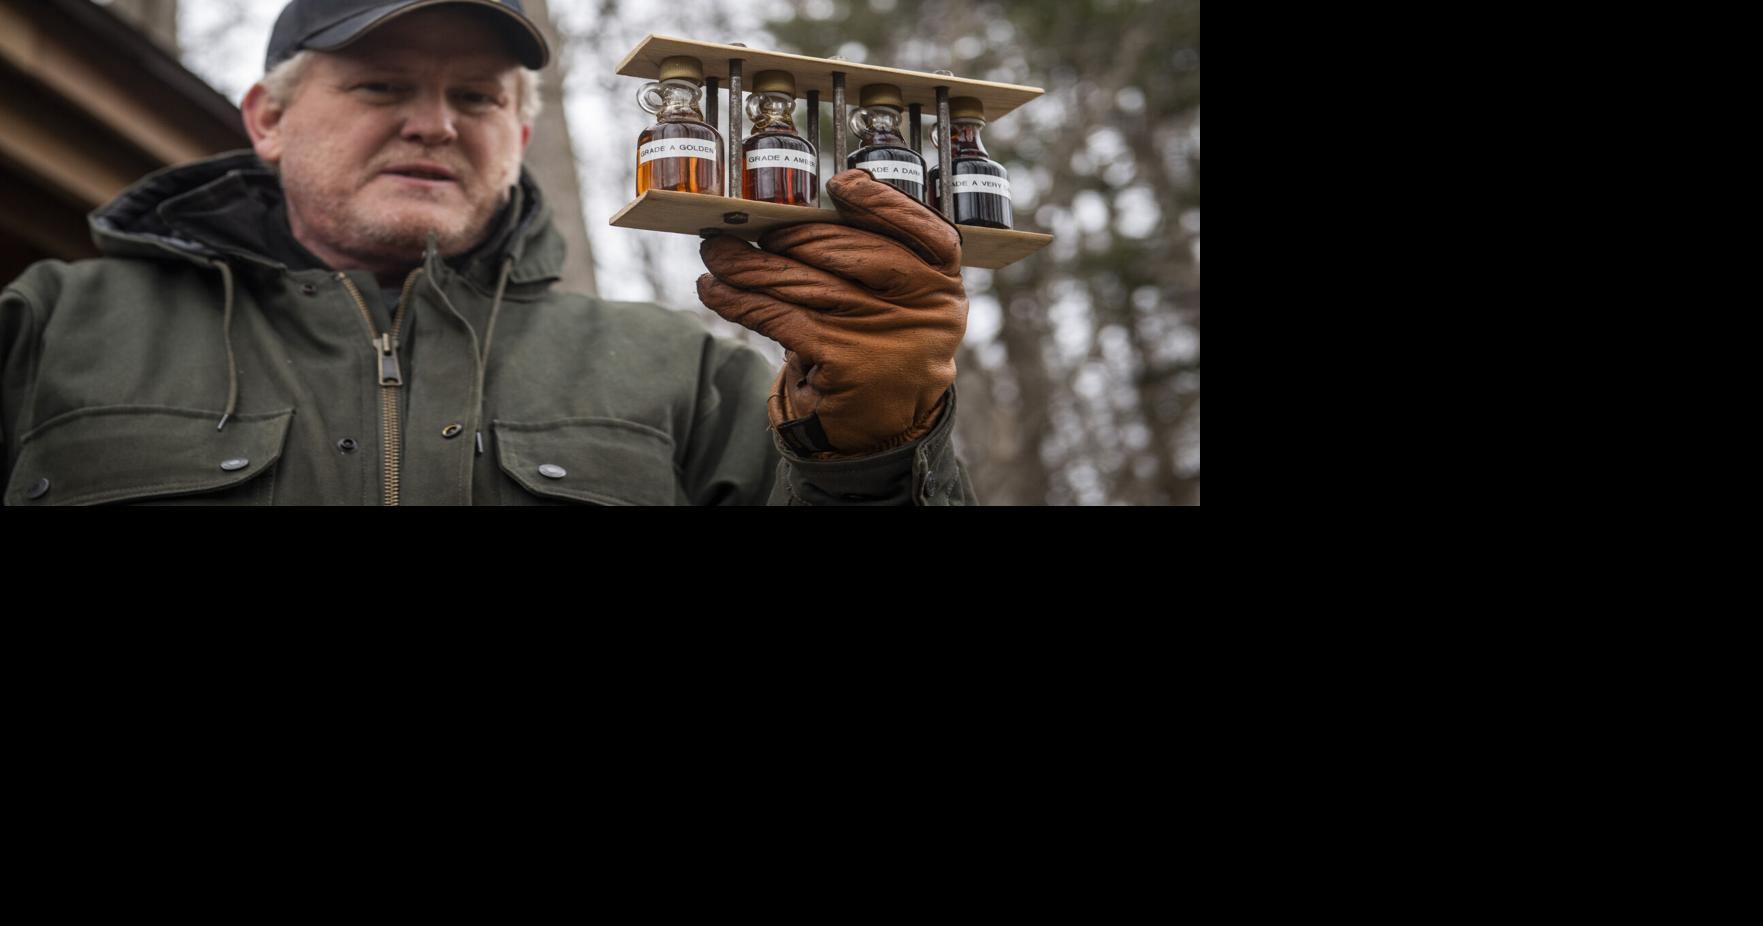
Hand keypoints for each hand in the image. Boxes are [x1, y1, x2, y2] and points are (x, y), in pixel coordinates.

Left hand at [696, 168, 966, 456]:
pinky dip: (738, 300)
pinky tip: (715, 289)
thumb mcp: (904, 300)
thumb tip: (805, 209)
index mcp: (941, 283)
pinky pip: (778, 317)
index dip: (881, 203)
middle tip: (745, 227)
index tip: (840, 185)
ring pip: (801, 282)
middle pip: (846, 251)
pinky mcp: (842, 361)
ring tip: (716, 252)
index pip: (922, 230)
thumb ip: (878, 256)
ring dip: (746, 264)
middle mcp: (922, 309)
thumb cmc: (883, 343)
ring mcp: (883, 335)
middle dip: (786, 235)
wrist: (886, 424)